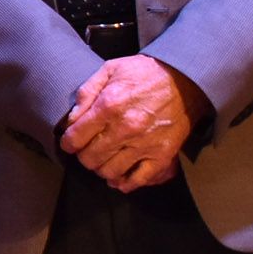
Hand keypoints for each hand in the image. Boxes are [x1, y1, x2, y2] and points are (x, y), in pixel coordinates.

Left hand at [60, 55, 211, 191]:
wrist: (185, 79)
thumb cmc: (144, 74)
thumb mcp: (110, 70)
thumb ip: (86, 93)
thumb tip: (71, 120)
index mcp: (109, 105)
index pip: (75, 138)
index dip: (67, 143)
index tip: (69, 142)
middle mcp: (126, 128)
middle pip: (90, 158)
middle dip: (83, 156)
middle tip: (86, 150)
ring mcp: (145, 144)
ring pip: (110, 171)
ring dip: (100, 168)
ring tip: (102, 159)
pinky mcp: (162, 154)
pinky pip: (138, 180)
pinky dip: (124, 183)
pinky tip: (118, 178)